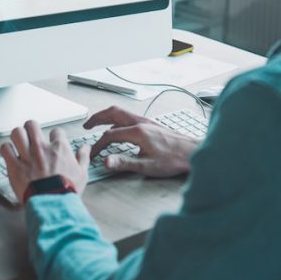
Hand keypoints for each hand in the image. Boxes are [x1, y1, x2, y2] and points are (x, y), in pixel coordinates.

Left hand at [0, 120, 89, 203]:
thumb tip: (86, 148)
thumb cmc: (67, 190)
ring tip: (19, 142)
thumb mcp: (82, 173)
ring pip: (17, 133)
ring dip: (18, 136)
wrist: (52, 203)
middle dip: (31, 128)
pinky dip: (7, 149)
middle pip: (32, 125)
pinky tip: (10, 153)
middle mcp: (42, 148)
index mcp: (59, 148)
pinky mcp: (14, 166)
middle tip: (32, 135)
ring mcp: (27, 156)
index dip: (55, 136)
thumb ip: (83, 158)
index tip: (54, 142)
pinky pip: (5, 149)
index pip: (56, 131)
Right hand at [84, 106, 198, 177]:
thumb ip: (124, 163)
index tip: (92, 154)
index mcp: (138, 132)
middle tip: (87, 125)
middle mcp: (141, 123)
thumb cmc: (174, 160)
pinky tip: (119, 129)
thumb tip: (106, 162)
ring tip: (98, 124)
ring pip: (122, 113)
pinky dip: (118, 120)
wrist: (193, 153)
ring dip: (107, 117)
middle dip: (97, 118)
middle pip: (113, 113)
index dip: (98, 145)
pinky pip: (129, 117)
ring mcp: (147, 122)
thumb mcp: (147, 166)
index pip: (109, 135)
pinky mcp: (152, 125)